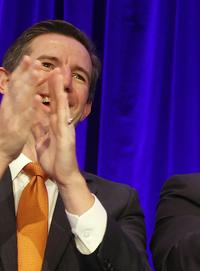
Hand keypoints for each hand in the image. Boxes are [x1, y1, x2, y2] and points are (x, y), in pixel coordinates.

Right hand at [0, 56, 48, 164]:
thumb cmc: (7, 132)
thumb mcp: (12, 114)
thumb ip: (17, 101)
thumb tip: (23, 89)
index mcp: (9, 103)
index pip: (16, 84)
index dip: (22, 71)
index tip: (30, 59)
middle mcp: (9, 107)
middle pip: (17, 87)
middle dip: (25, 72)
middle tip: (33, 59)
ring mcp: (13, 117)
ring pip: (21, 98)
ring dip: (29, 85)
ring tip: (37, 73)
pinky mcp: (18, 129)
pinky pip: (25, 117)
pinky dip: (30, 108)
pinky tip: (37, 100)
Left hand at [32, 69, 92, 214]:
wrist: (64, 176)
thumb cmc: (55, 161)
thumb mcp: (42, 142)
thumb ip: (39, 129)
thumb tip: (35, 118)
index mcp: (55, 125)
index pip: (51, 103)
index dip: (48, 89)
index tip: (44, 75)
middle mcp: (62, 124)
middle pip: (58, 100)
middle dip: (55, 84)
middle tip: (54, 67)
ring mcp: (65, 128)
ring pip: (61, 105)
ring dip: (59, 90)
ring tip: (56, 74)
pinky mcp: (67, 135)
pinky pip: (60, 119)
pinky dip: (57, 108)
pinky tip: (56, 97)